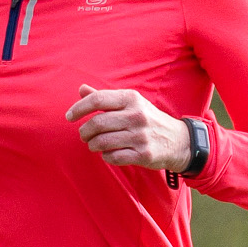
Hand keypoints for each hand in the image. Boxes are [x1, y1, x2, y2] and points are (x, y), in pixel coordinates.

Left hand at [65, 84, 192, 169]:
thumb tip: (81, 89)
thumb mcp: (130, 104)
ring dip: (93, 145)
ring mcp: (141, 136)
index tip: (69, 116)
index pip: (97, 99)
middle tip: (84, 135)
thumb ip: (105, 98)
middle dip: (84, 131)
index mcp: (131, 99)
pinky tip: (108, 154)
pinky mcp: (143, 154)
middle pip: (97, 123)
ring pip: (102, 141)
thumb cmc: (148, 120)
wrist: (179, 141)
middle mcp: (136, 115)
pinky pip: (113, 157)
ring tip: (93, 145)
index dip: (79, 108)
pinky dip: (106, 156)